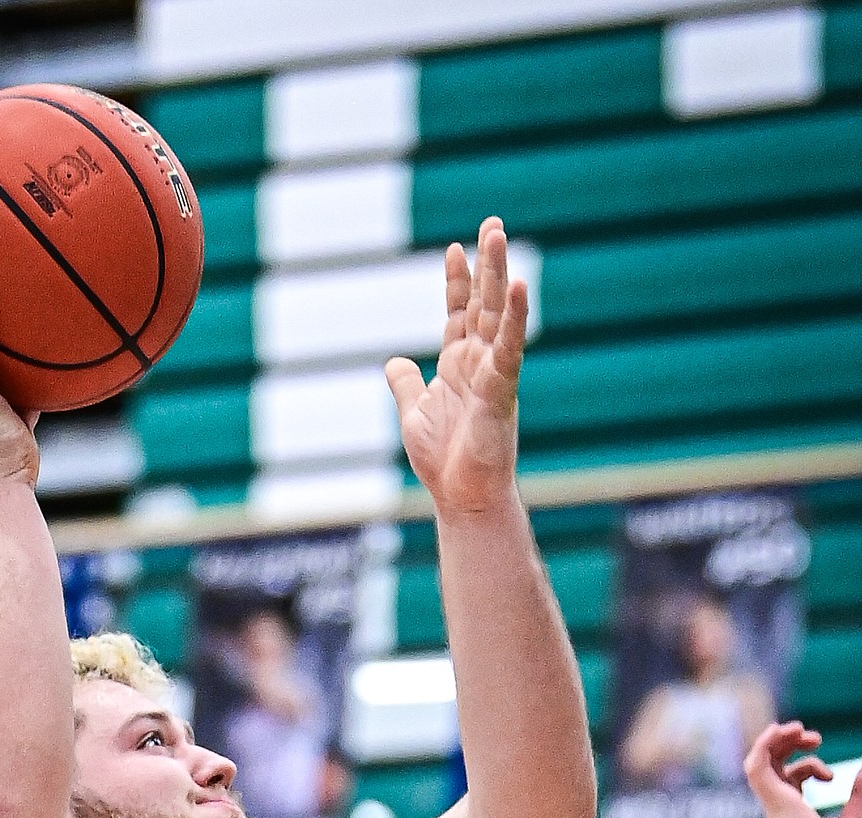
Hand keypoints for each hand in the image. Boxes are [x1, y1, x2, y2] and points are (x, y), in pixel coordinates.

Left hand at [385, 218, 527, 516]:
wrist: (461, 496)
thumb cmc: (443, 461)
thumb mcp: (413, 413)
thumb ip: (405, 385)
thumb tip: (394, 362)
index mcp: (458, 365)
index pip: (458, 312)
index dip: (456, 281)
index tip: (454, 248)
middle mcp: (479, 363)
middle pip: (484, 303)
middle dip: (486, 264)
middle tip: (492, 225)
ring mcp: (493, 374)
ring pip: (498, 316)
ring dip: (499, 275)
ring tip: (498, 236)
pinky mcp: (501, 391)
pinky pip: (510, 348)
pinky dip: (516, 318)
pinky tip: (520, 287)